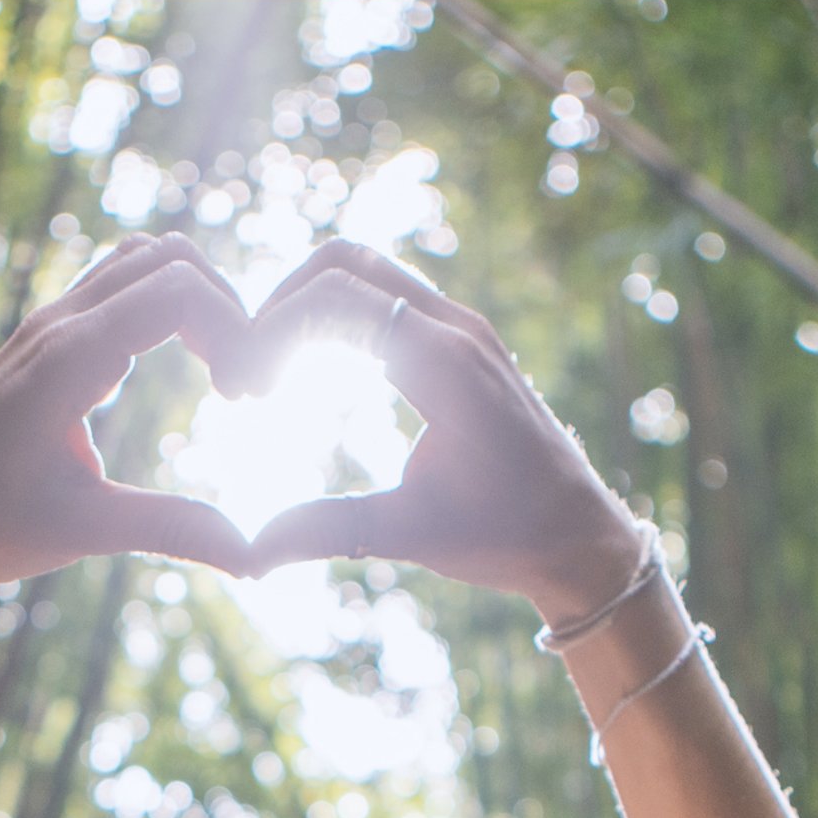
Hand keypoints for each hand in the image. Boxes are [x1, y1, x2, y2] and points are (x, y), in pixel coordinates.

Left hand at [0, 234, 256, 597]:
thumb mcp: (85, 531)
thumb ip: (171, 528)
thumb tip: (253, 557)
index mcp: (68, 359)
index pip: (177, 290)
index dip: (234, 329)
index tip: (246, 397)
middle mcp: (57, 324)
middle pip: (169, 257)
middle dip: (226, 308)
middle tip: (243, 385)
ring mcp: (48, 324)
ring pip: (142, 261)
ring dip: (196, 299)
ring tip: (220, 371)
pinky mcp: (47, 338)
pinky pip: (119, 287)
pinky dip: (165, 307)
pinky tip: (179, 368)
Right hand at [241, 242, 644, 621]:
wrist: (578, 533)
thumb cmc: (507, 535)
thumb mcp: (413, 536)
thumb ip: (330, 530)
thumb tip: (249, 554)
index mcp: (446, 366)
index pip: (336, 301)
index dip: (270, 332)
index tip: (239, 391)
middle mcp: (456, 328)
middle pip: (345, 263)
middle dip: (279, 306)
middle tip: (243, 379)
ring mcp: (462, 326)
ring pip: (365, 271)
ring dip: (305, 305)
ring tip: (267, 373)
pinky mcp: (461, 339)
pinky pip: (387, 298)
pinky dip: (336, 315)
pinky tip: (308, 371)